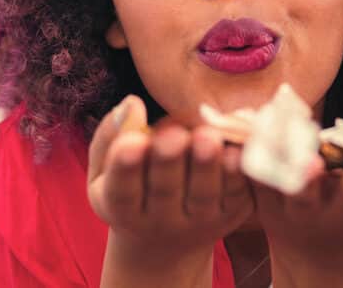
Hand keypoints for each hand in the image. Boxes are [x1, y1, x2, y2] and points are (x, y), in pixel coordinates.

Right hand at [87, 95, 254, 285]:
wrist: (165, 240)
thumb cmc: (132, 187)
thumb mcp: (105, 168)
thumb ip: (110, 135)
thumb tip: (131, 102)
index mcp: (121, 210)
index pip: (122, 191)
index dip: (126, 167)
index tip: (132, 143)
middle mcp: (159, 222)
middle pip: (165, 191)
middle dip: (170, 161)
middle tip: (174, 135)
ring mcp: (198, 221)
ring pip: (203, 194)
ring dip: (207, 166)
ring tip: (209, 138)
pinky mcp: (229, 215)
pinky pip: (236, 194)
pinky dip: (238, 174)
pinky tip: (237, 151)